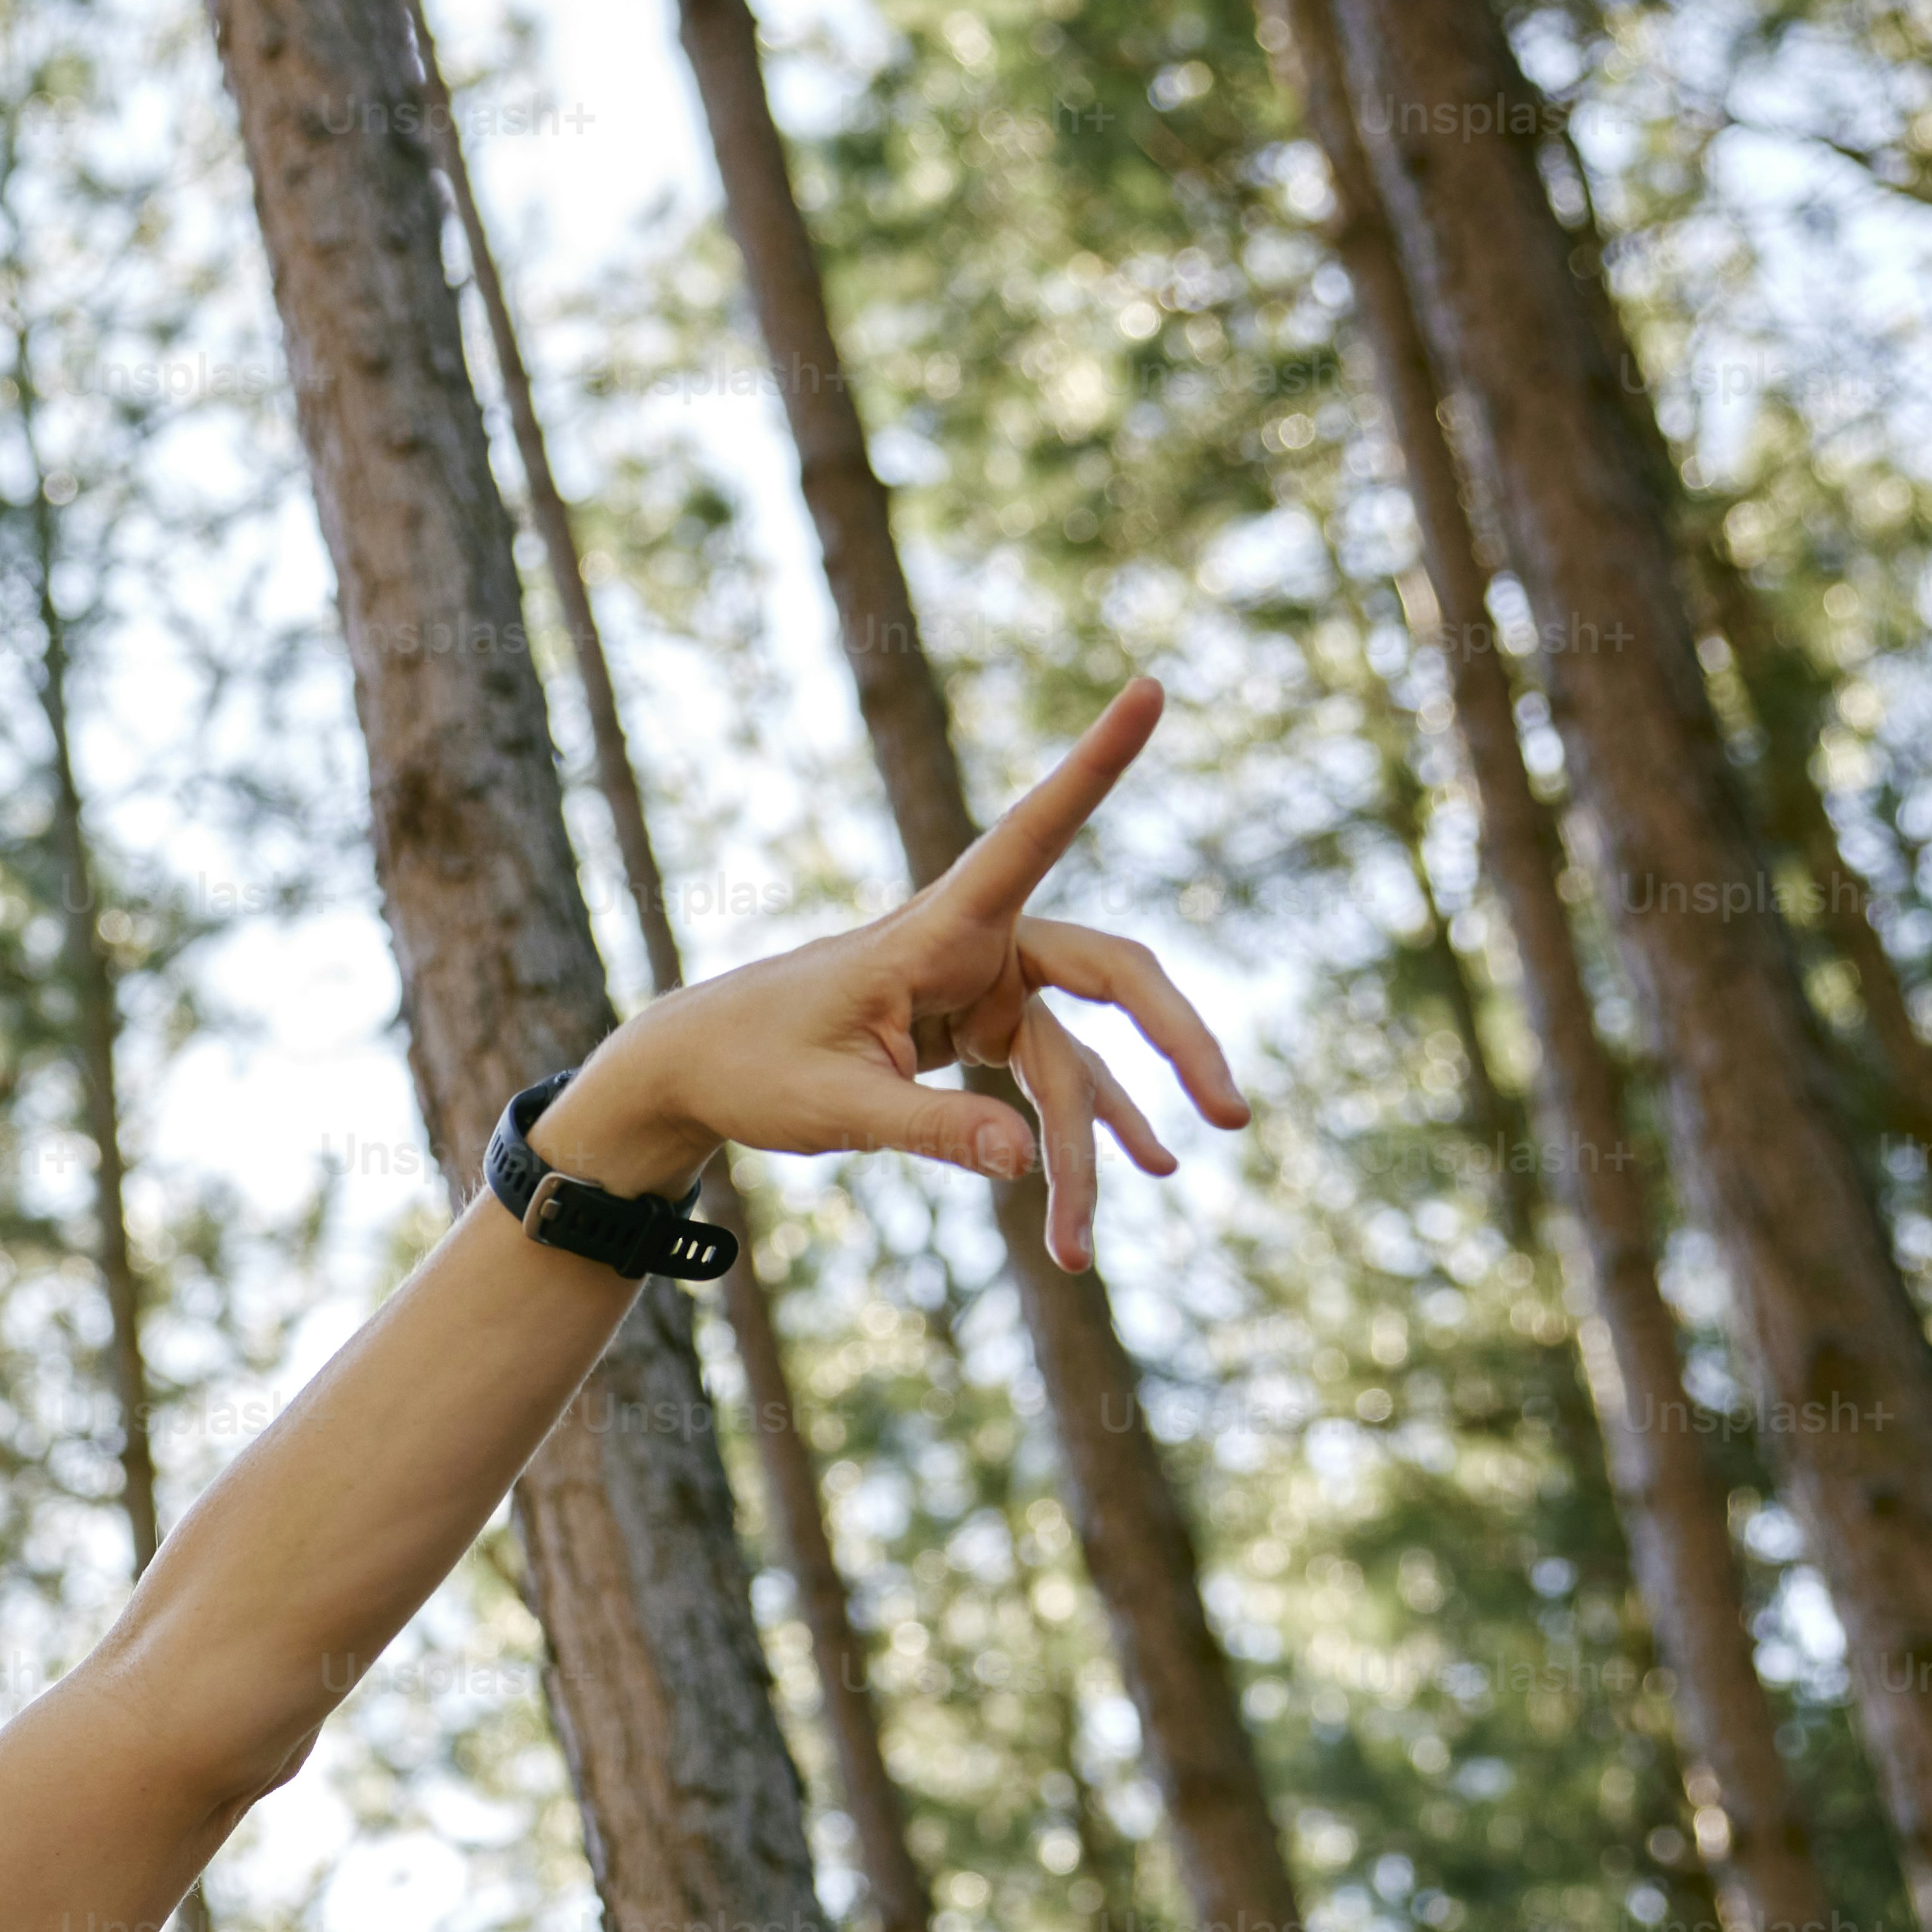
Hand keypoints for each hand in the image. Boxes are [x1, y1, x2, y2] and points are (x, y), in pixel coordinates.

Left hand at [539, 677, 1249, 1270]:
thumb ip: (930, 1132)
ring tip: (1084, 1244)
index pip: (1031, 834)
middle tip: (1233, 1113)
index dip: (1096, 766)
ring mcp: (984, 987)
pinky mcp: (977, 1028)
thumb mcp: (832, 1108)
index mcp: (935, 931)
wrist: (698, 1065)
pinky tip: (1139, 1173)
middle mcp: (975, 945)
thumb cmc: (751, 1067)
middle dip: (1175, 1044)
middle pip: (1112, 977)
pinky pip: (1053, 1078)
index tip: (1152, 686)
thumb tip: (1028, 1166)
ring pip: (1074, 1061)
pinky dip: (1080, 1132)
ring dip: (1090, 1147)